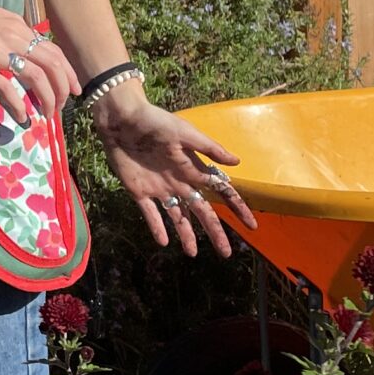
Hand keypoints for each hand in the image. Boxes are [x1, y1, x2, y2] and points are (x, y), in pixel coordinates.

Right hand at [0, 0, 78, 121]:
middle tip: (61, 107)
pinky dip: (19, 105)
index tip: (72, 89)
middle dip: (62, 89)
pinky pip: (8, 88)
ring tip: (46, 115)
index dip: (67, 72)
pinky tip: (22, 117)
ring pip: (35, 76)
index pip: (52, 50)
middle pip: (51, 64)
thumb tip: (26, 42)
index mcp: (16, 25)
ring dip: (46, 99)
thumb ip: (10, 28)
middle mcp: (12, 35)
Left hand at [95, 92, 255, 257]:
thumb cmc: (156, 121)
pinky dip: (156, 227)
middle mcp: (180, 182)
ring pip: (177, 217)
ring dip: (186, 235)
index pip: (221, 193)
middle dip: (215, 232)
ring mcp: (160, 188)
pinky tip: (164, 242)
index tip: (251, 226)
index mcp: (193, 169)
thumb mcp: (185, 133)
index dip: (236, 208)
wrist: (122, 120)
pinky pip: (150, 214)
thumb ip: (209, 148)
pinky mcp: (138, 191)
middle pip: (202, 212)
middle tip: (226, 253)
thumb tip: (237, 163)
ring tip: (192, 254)